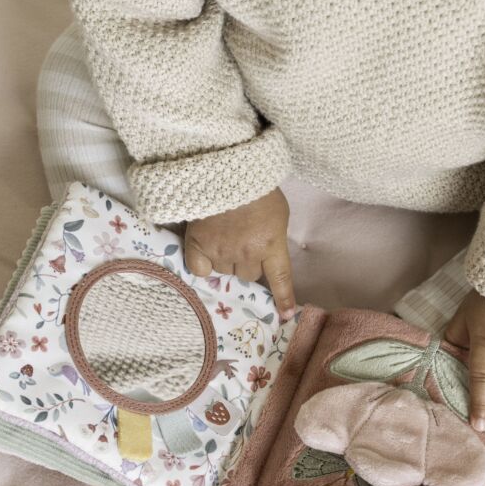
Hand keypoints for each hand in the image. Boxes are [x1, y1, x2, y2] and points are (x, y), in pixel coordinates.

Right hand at [182, 187, 295, 319]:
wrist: (224, 170)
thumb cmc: (255, 187)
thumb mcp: (277, 212)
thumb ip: (273, 236)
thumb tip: (267, 254)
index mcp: (271, 243)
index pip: (280, 279)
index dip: (283, 299)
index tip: (286, 315)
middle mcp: (247, 253)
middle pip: (248, 276)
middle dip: (247, 264)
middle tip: (242, 243)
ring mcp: (221, 251)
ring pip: (225, 272)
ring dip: (226, 261)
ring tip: (224, 238)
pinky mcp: (198, 246)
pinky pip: (200, 270)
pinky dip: (203, 264)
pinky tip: (205, 250)